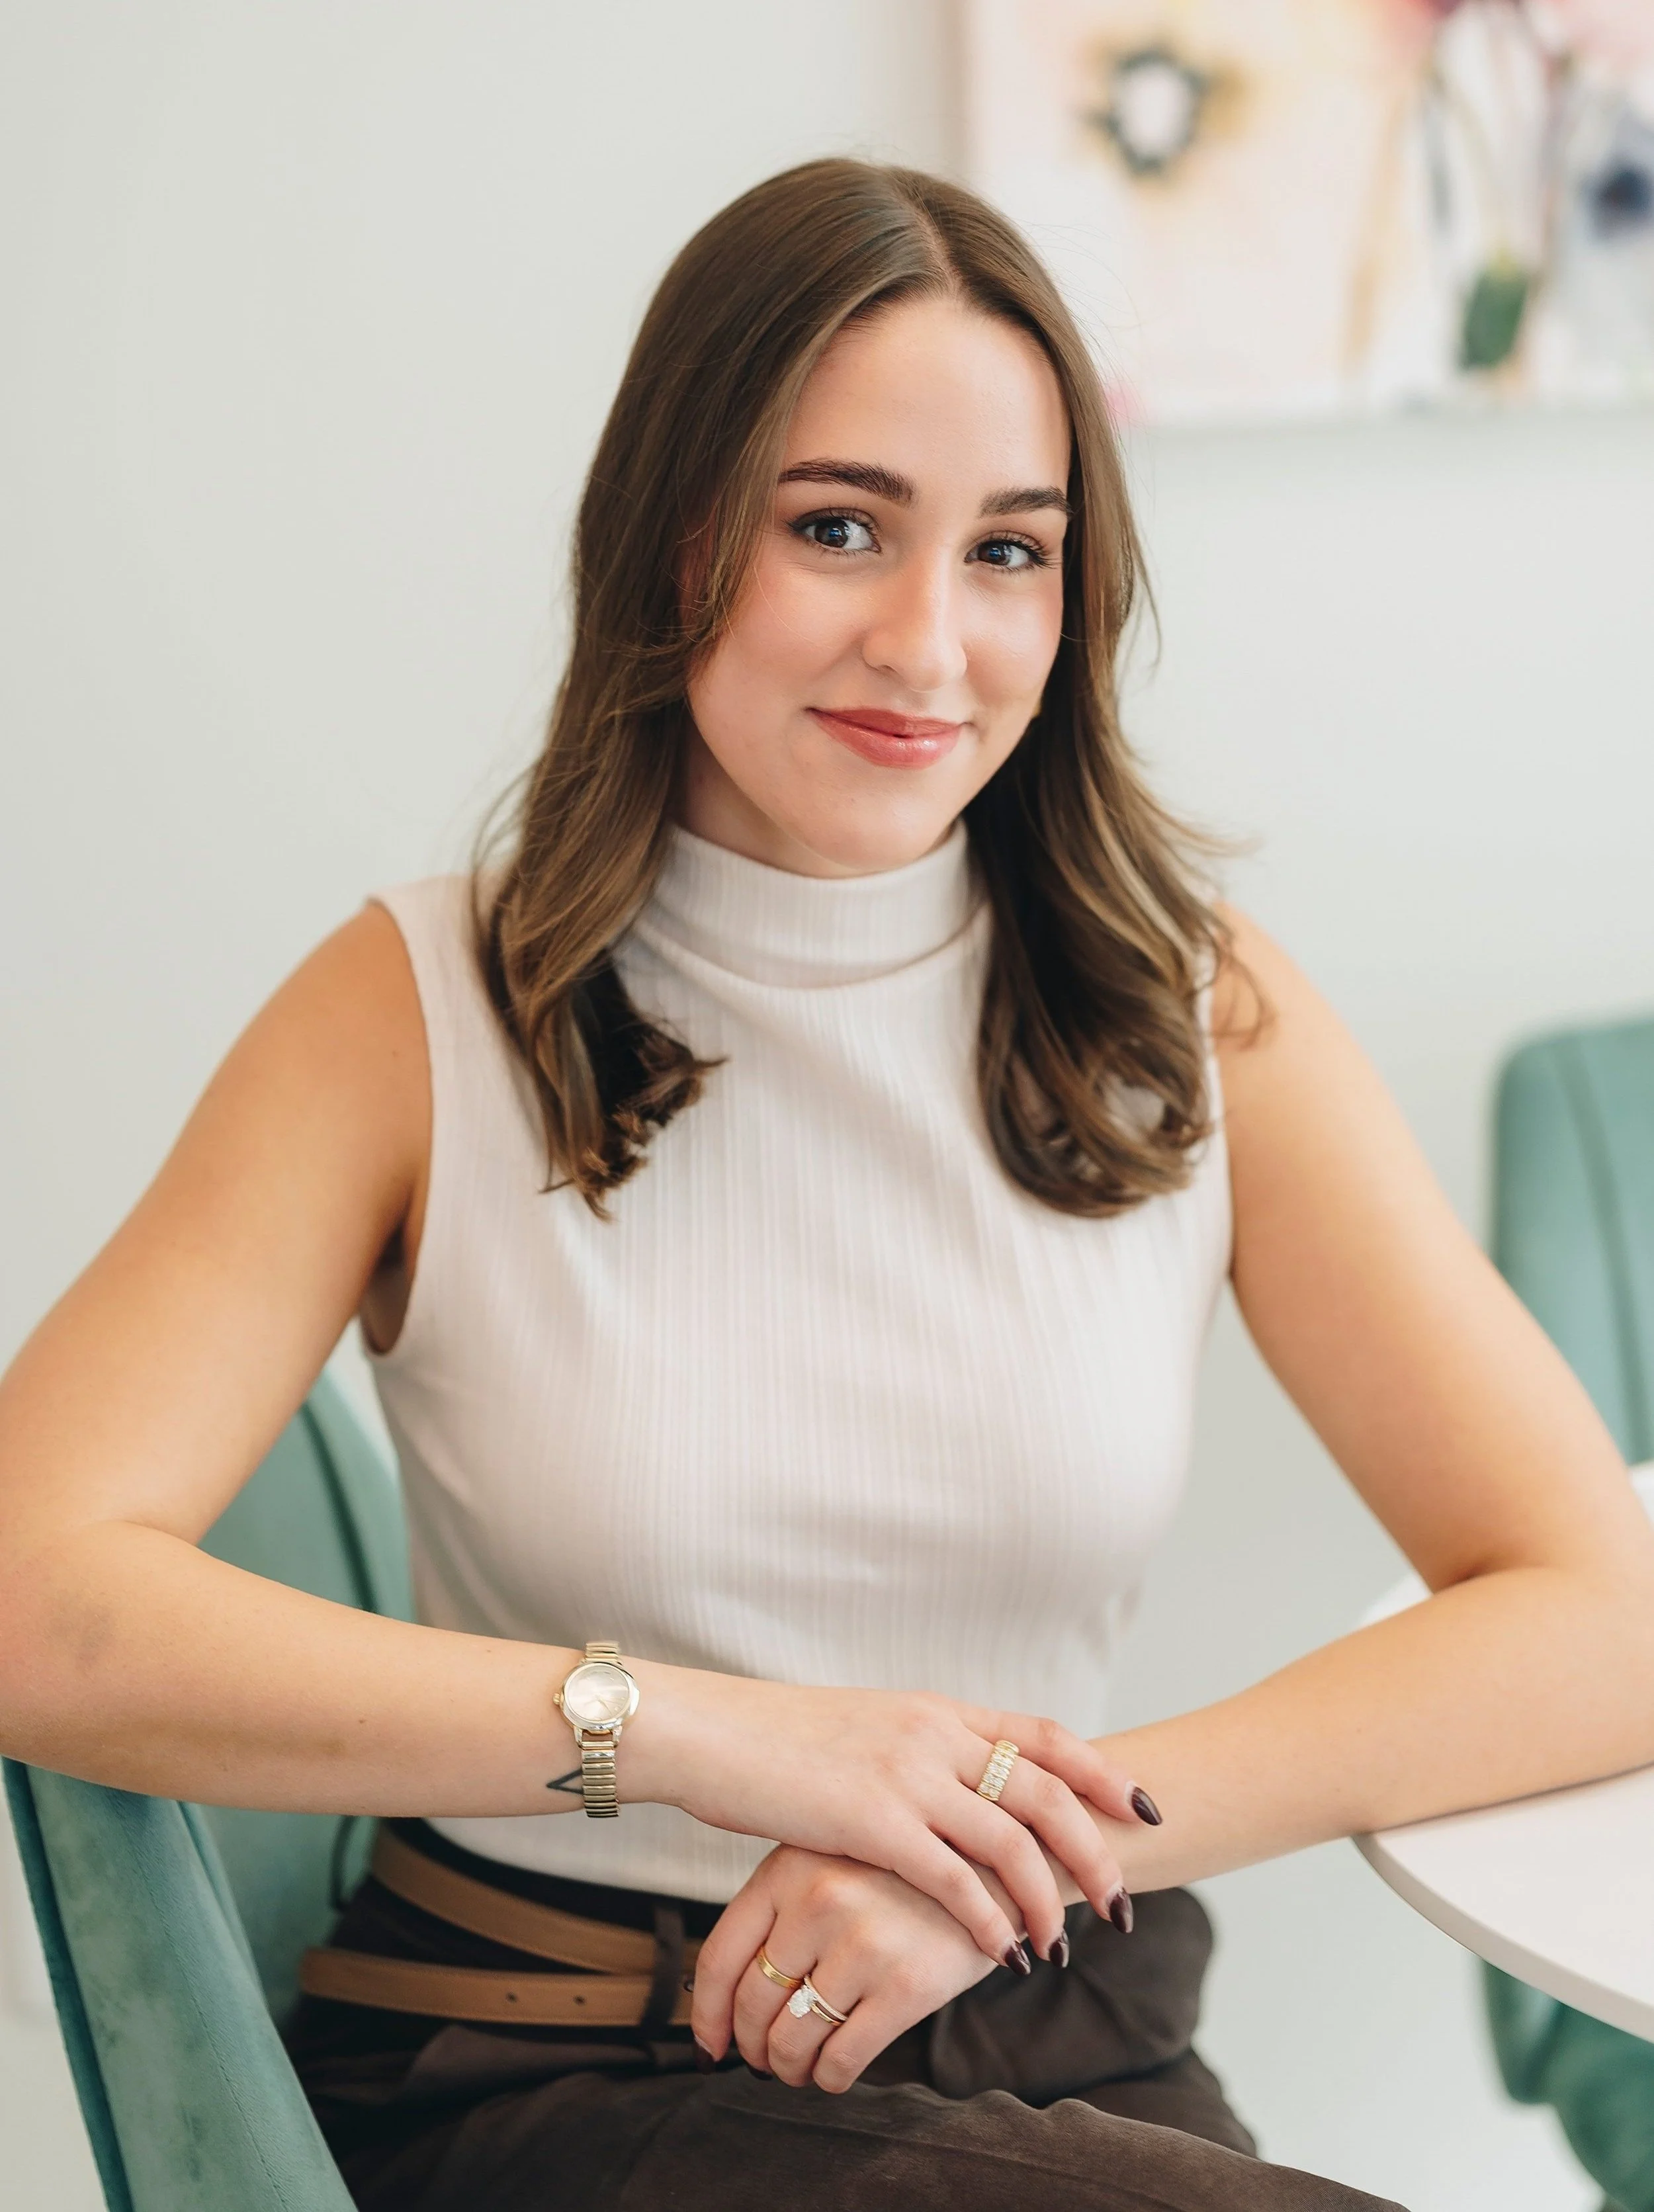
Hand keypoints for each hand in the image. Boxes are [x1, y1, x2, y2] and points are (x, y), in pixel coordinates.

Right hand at [625, 1665, 1148, 1964]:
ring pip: (1012, 1842)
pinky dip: (988, 1921)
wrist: (710, 1733)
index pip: (1042, 1734)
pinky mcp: (873, 1822)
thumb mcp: (868, 1727)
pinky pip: (954, 1880)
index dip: (1100, 1771)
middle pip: (1047, 1792)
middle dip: (1095, 1852)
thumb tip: (961, 1782)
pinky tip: (1000, 1955)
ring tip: (1061, 1946)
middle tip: (1121, 1905)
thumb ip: (922, 1749)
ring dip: (1047, 1901)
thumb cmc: (779, 1740)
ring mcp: (906, 1774)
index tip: (1141, 1808)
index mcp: (936, 1709)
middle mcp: (934, 1734)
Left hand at [691, 1846, 1007, 2092]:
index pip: (720, 1956)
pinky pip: (840, 2059)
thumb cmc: (903, 1868)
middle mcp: (819, 1901)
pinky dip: (828, 2078)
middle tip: (763, 2060)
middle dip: (751, 2047)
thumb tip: (726, 1997)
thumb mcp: (832, 1857)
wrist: (997, 1858)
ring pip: (791, 2039)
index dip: (707, 2014)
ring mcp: (863, 1942)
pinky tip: (833, 2072)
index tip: (711, 2045)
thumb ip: (783, 1909)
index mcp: (789, 1867)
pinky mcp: (906, 1984)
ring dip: (787, 2067)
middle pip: (752, 2004)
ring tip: (798, 2068)